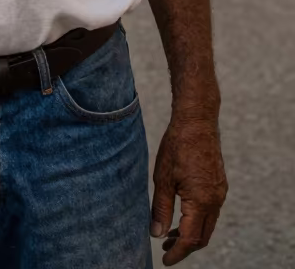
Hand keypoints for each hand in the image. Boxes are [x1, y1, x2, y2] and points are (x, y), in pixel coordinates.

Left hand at [151, 117, 227, 263]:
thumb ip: (161, 209)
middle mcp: (215, 200)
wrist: (197, 120)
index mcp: (201, 201)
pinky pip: (211, 210)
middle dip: (185, 247)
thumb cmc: (177, 146)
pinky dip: (197, 219)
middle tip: (165, 248)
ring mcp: (220, 192)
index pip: (191, 239)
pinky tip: (182, 214)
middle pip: (203, 236)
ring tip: (170, 233)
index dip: (178, 253)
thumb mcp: (163, 179)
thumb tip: (156, 234)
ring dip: (191, 233)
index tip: (165, 261)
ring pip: (208, 224)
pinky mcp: (220, 184)